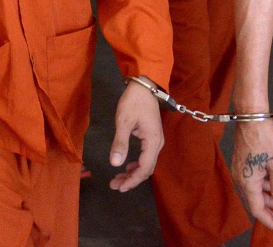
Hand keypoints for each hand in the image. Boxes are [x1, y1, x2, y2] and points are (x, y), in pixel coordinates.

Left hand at [108, 77, 162, 191]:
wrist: (145, 85)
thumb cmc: (134, 101)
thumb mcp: (124, 121)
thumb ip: (120, 143)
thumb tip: (115, 164)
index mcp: (152, 142)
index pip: (144, 168)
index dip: (132, 180)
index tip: (119, 187)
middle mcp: (157, 144)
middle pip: (146, 169)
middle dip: (131, 179)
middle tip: (114, 185)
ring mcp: (156, 141)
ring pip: (146, 164)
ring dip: (133, 173)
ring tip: (117, 179)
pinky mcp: (152, 137)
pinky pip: (145, 156)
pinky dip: (136, 164)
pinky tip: (126, 166)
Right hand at [230, 120, 272, 230]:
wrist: (251, 116)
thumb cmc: (265, 139)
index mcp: (247, 183)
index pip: (256, 209)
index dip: (268, 219)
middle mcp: (239, 178)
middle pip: (252, 201)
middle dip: (267, 210)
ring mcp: (238, 169)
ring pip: (251, 190)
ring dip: (265, 197)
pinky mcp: (240, 161)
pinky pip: (250, 180)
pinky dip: (261, 186)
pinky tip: (271, 183)